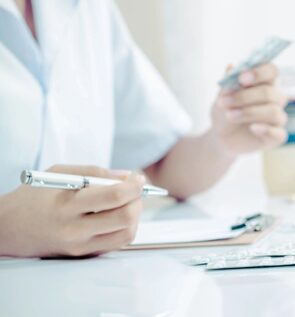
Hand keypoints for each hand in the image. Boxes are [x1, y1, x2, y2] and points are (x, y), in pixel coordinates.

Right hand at [0, 165, 144, 257]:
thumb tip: (126, 176)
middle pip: (125, 217)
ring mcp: (80, 245)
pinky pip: (117, 243)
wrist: (7, 229)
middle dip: (138, 200)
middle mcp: (75, 228)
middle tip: (136, 190)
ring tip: (128, 202)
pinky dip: (125, 227)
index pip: (114, 196)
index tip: (139, 178)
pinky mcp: (83, 254)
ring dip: (135, 215)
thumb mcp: (59, 173)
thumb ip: (95, 172)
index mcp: (67, 203)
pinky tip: (118, 215)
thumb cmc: (33, 197)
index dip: (134, 186)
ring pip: (126, 233)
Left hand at [210, 63, 287, 155]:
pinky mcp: (276, 136)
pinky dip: (266, 130)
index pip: (271, 70)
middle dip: (245, 97)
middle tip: (225, 102)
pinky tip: (252, 128)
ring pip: (273, 111)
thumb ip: (228, 83)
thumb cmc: (225, 112)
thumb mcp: (221, 97)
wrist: (222, 137)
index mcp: (264, 83)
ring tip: (230, 116)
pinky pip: (279, 133)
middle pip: (269, 92)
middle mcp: (274, 99)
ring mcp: (277, 118)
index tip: (242, 79)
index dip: (259, 73)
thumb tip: (231, 67)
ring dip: (249, 112)